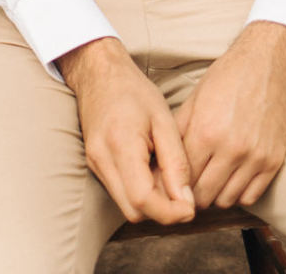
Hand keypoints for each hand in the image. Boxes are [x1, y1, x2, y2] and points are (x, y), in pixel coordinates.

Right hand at [58, 37, 194, 225]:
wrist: (98, 72)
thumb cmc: (133, 90)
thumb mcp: (164, 120)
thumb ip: (176, 163)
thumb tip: (186, 203)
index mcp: (120, 145)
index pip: (143, 200)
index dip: (170, 213)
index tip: (190, 207)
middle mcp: (102, 160)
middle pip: (134, 211)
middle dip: (162, 211)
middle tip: (182, 192)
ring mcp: (95, 164)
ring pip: (127, 206)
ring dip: (151, 203)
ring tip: (166, 177)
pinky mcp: (95, 165)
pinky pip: (120, 193)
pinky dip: (139, 192)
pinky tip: (151, 171)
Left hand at [175, 21, 285, 209]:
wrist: (269, 62)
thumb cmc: (228, 77)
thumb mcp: (195, 97)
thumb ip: (180, 130)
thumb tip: (162, 158)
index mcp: (205, 130)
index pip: (182, 177)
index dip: (173, 183)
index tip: (171, 183)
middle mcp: (231, 148)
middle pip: (203, 195)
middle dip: (192, 194)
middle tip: (188, 187)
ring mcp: (255, 157)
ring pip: (226, 200)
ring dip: (215, 195)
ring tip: (210, 181)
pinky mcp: (273, 162)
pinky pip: (251, 196)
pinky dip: (238, 194)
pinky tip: (231, 179)